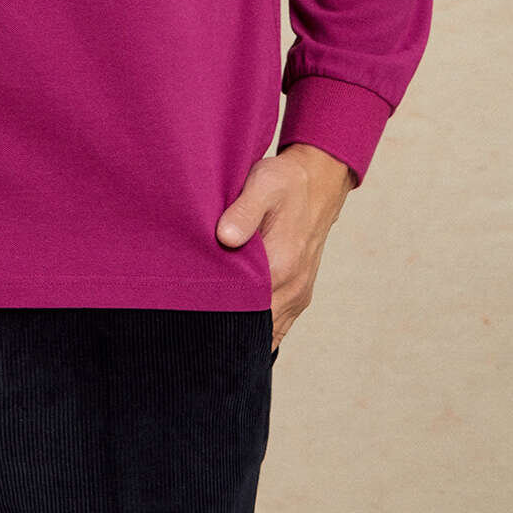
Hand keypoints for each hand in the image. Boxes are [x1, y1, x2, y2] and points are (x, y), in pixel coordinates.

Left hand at [215, 144, 355, 353]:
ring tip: (211, 324)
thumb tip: (224, 238)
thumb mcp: (263, 184)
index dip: (217, 314)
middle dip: (226, 328)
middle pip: (254, 327)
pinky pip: (278, 324)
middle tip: (194, 322)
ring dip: (243, 329)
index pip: (245, 309)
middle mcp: (293, 288)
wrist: (319, 181)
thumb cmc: (286, 182)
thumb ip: (244, 211)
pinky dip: (258, 326)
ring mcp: (298, 294)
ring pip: (268, 331)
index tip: (193, 312)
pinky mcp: (299, 292)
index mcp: (281, 265)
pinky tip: (235, 318)